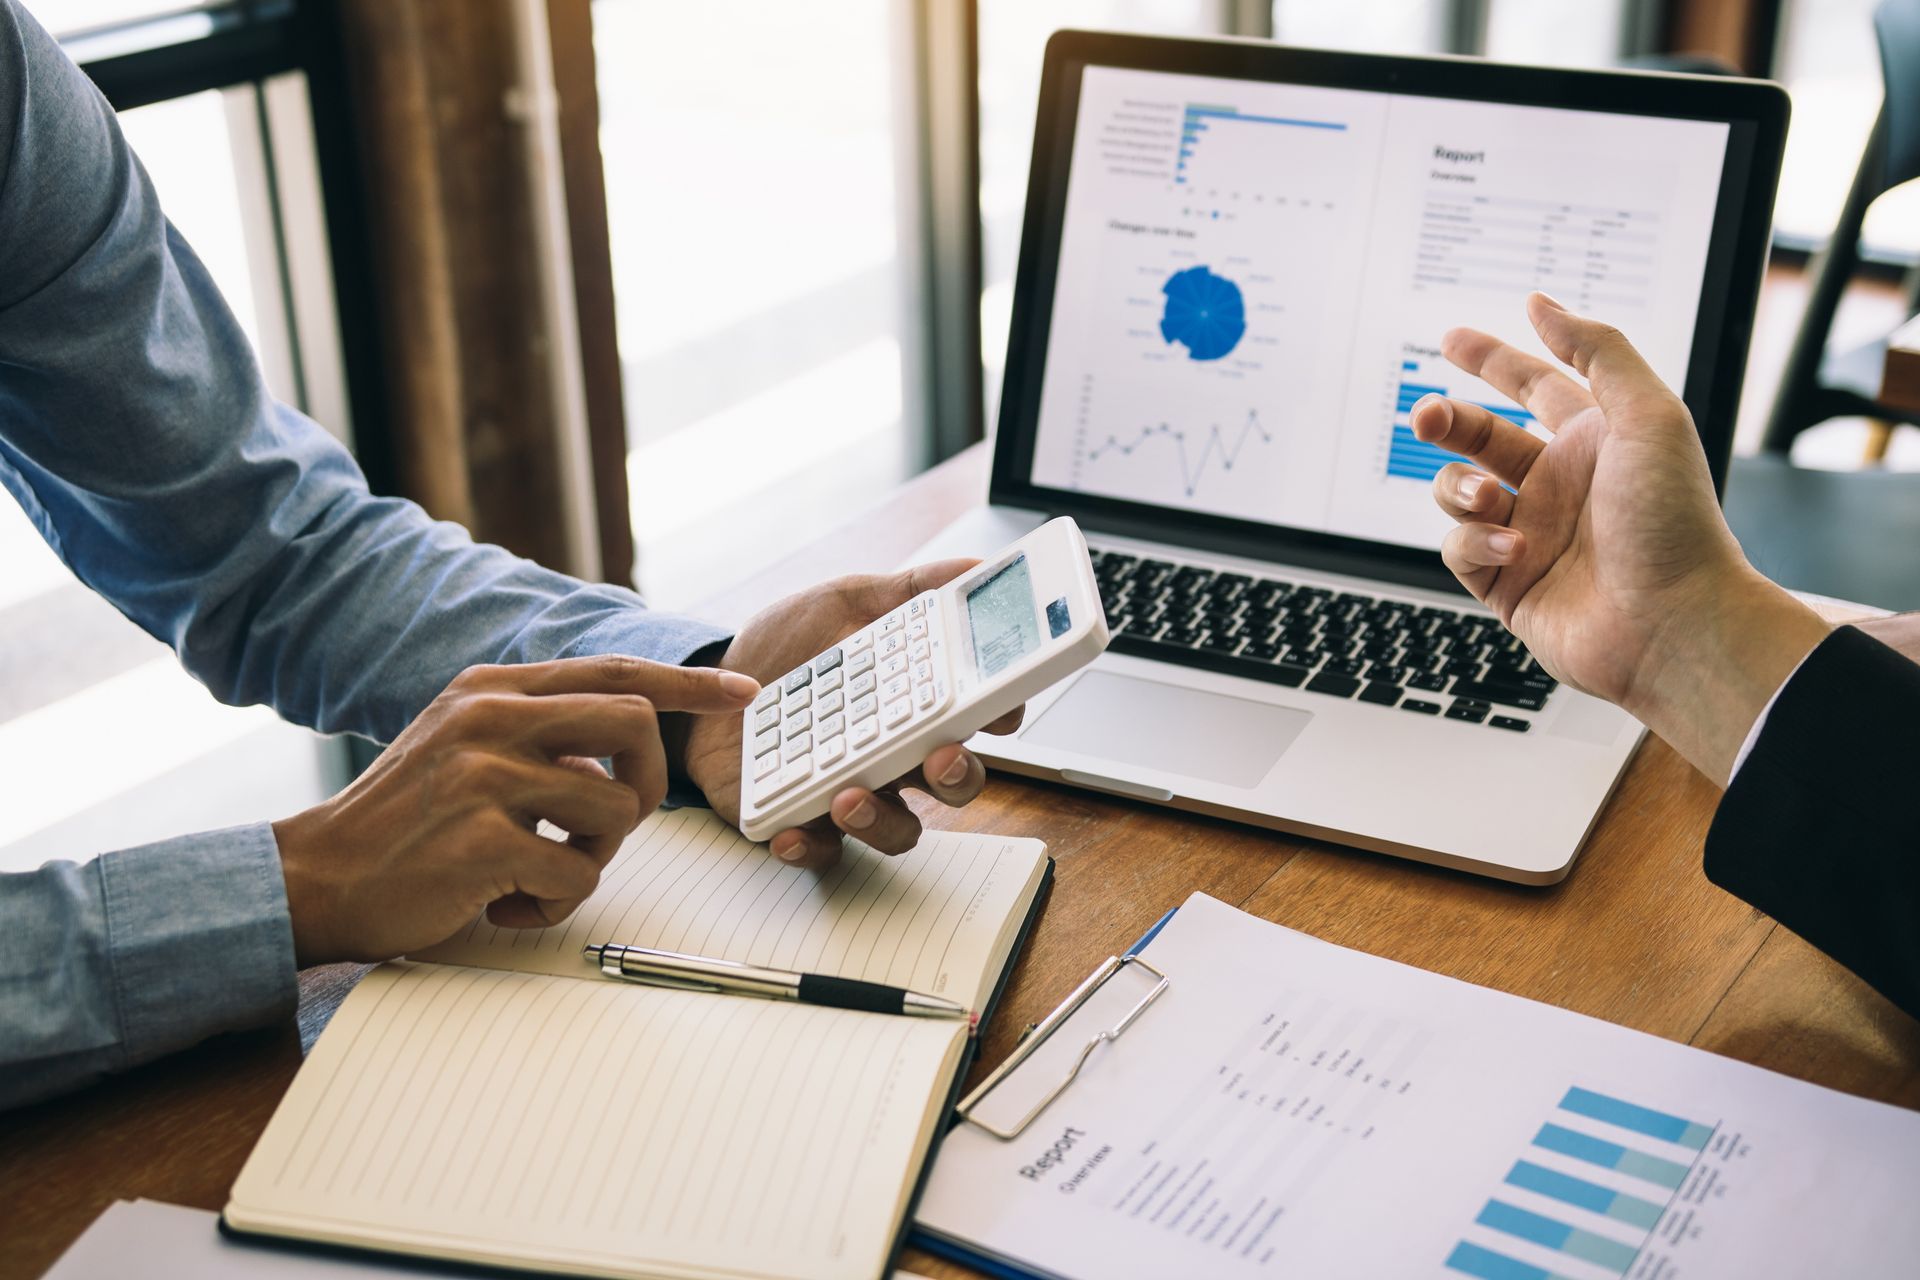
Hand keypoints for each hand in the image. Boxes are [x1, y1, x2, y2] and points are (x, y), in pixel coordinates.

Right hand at [273, 655, 757, 964]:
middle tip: (606, 829)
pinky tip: (504, 902)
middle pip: (636, 726)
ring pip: (614, 809)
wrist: (318, 878)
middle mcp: (491, 717)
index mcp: (494, 689)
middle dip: (644, 787)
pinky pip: (576, 875)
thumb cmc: (404, 823)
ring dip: (593, 858)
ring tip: (538, 872)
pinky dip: (553, 904)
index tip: (743, 693)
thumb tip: (627, 738)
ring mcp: (485, 775)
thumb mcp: (465, 743)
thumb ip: (538, 727)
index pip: (616, 671)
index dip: (689, 685)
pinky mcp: (481, 839)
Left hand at [680, 560, 1024, 866]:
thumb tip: (970, 567)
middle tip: (942, 756)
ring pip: (898, 827)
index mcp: (914, 701)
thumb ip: (905, 589)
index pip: (977, 715)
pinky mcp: (803, 820)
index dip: (1002, 714)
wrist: (704, 687)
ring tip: (848, 794)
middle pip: (954, 779)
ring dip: (883, 820)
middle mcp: (894, 753)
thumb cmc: (784, 651)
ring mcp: (853, 791)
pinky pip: (822, 851)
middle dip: (959, 775)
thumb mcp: (842, 603)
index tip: (1002, 706)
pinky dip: (810, 845)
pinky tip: (791, 830)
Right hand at [1411, 292, 1828, 783]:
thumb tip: (1544, 305)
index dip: (1494, 360)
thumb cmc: (1674, 523)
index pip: (1534, 386)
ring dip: (1460, 487)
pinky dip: (1476, 542)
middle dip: (1447, 420)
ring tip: (1491, 501)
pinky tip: (1513, 549)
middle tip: (1427, 416)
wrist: (1675, 624)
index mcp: (1594, 440)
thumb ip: (1597, 351)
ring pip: (1458, 491)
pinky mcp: (1506, 582)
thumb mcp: (1649, 414)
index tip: (1454, 339)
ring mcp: (1530, 534)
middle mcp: (1559, 484)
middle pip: (1480, 435)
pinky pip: (1460, 549)